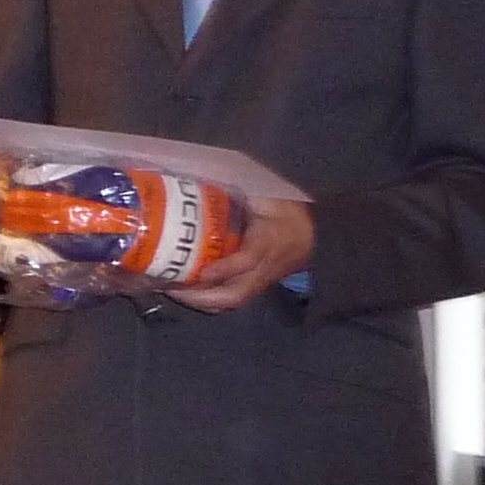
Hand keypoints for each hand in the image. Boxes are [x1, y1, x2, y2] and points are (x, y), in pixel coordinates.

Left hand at [171, 195, 313, 312]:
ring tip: (170, 290)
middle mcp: (263, 268)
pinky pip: (230, 300)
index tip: (202, 271)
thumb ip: (242, 192)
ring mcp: (259, 281)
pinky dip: (207, 301)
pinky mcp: (255, 286)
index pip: (248, 260)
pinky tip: (185, 293)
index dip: (225, 268)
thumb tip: (206, 182)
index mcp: (268, 242)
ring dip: (199, 301)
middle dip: (199, 295)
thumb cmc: (287, 213)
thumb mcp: (269, 198)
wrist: (315, 235)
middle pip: (233, 294)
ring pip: (230, 302)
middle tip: (168, 285)